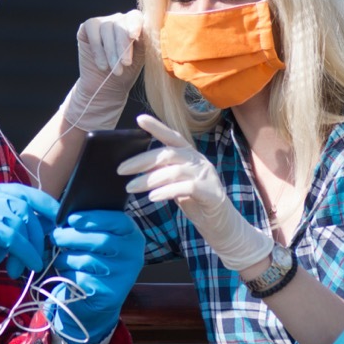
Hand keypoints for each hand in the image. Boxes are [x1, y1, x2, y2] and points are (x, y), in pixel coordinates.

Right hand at [0, 183, 58, 334]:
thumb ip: (17, 227)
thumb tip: (50, 228)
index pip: (25, 192)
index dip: (47, 206)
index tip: (60, 224)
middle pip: (26, 208)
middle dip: (38, 236)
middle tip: (35, 260)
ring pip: (20, 222)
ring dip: (29, 249)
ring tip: (21, 269)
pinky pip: (11, 236)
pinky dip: (24, 253)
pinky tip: (22, 268)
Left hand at [46, 209, 144, 343]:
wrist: (96, 301)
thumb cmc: (95, 261)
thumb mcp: (99, 239)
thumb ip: (90, 225)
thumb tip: (62, 212)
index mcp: (133, 236)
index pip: (118, 220)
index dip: (93, 218)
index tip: (72, 219)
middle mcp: (133, 256)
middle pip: (100, 240)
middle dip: (72, 236)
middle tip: (55, 236)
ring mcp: (123, 276)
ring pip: (87, 260)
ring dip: (66, 257)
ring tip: (60, 258)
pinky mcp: (109, 294)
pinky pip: (81, 278)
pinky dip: (68, 274)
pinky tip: (67, 273)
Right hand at [61, 10, 144, 130]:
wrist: (106, 87)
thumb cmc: (127, 72)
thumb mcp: (139, 59)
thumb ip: (145, 43)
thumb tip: (150, 31)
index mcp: (135, 25)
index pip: (136, 17)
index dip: (135, 25)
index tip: (134, 37)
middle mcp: (120, 20)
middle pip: (121, 23)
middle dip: (123, 45)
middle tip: (126, 64)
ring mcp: (103, 22)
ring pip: (106, 28)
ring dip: (111, 51)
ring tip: (116, 71)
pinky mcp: (88, 27)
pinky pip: (92, 30)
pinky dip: (97, 49)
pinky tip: (102, 65)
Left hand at [118, 114, 272, 270]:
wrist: (222, 225)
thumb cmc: (196, 202)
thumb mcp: (177, 183)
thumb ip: (164, 171)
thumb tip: (138, 166)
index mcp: (191, 155)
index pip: (173, 136)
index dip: (157, 126)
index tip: (139, 118)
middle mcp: (199, 161)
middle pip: (168, 153)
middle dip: (141, 161)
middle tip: (121, 170)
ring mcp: (206, 176)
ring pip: (174, 171)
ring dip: (149, 179)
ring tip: (131, 187)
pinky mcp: (211, 193)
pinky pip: (186, 188)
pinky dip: (166, 191)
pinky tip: (153, 197)